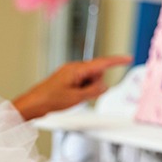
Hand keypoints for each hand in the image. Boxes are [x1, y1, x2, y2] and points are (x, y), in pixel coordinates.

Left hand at [12, 55, 132, 119]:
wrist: (33, 103)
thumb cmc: (49, 99)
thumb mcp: (76, 98)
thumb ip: (93, 91)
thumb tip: (104, 86)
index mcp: (76, 69)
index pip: (102, 63)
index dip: (117, 61)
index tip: (128, 58)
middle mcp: (73, 68)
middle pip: (96, 73)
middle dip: (96, 84)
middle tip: (82, 96)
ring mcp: (69, 74)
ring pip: (90, 79)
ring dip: (88, 89)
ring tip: (73, 97)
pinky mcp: (67, 80)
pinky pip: (82, 83)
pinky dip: (82, 90)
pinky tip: (71, 97)